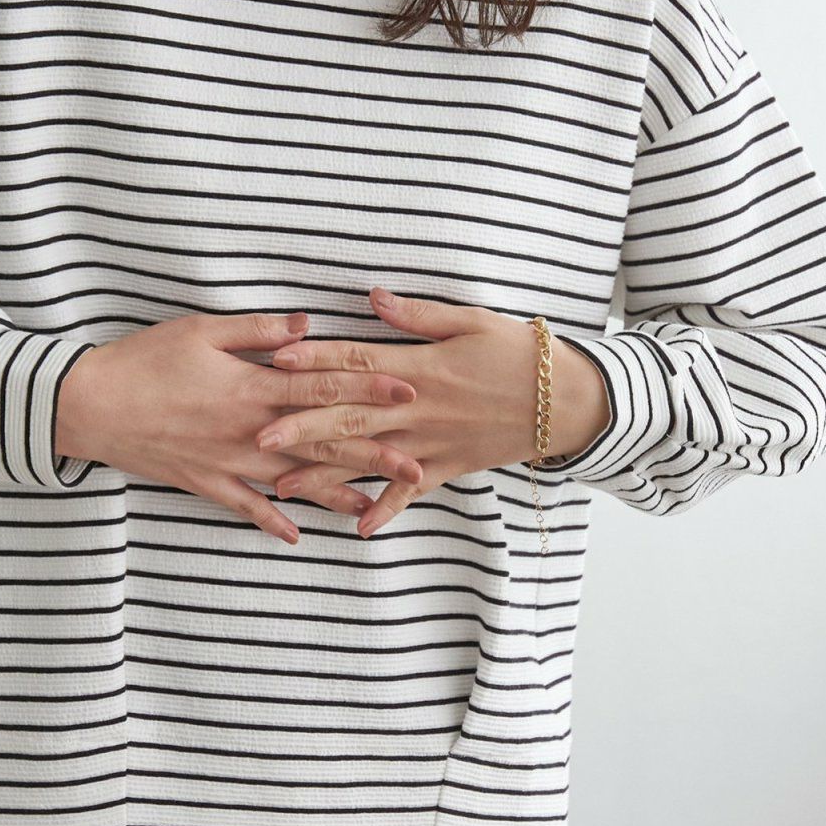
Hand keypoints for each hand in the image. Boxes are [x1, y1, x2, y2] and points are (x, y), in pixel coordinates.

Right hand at [52, 309, 422, 543]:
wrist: (88, 404)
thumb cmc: (143, 359)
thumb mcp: (199, 330)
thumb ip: (256, 330)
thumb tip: (306, 325)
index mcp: (251, 386)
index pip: (323, 387)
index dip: (368, 388)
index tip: (409, 393)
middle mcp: (248, 429)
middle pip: (321, 441)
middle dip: (372, 453)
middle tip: (416, 466)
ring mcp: (227, 460)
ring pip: (292, 480)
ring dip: (334, 494)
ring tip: (374, 507)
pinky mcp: (203, 481)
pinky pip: (244, 506)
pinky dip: (271, 520)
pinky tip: (297, 535)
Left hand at [255, 285, 611, 536]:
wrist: (567, 400)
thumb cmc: (517, 351)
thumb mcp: (471, 320)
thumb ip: (419, 314)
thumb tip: (373, 297)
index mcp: (420, 367)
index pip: (357, 362)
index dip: (316, 361)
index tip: (276, 361)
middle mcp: (419, 408)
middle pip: (350, 416)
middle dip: (302, 426)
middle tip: (258, 435)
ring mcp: (432, 443)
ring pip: (369, 459)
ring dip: (325, 474)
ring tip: (282, 486)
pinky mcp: (448, 467)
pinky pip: (411, 493)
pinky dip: (386, 511)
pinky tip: (357, 529)